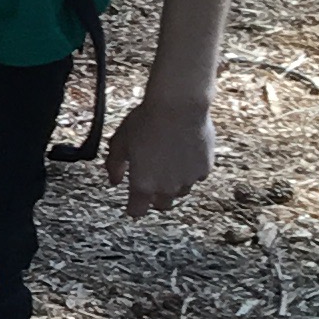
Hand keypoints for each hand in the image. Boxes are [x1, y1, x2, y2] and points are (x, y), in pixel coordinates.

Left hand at [103, 91, 215, 220]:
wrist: (179, 107)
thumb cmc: (147, 121)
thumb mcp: (120, 141)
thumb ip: (114, 165)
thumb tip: (115, 180)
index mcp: (143, 183)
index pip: (137, 210)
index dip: (134, 208)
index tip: (133, 204)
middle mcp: (167, 187)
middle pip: (162, 205)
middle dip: (155, 197)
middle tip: (152, 180)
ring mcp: (188, 179)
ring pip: (180, 191)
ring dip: (174, 183)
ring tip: (168, 162)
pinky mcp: (204, 169)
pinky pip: (196, 176)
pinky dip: (190, 170)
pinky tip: (185, 153)